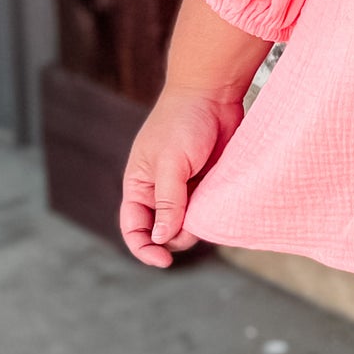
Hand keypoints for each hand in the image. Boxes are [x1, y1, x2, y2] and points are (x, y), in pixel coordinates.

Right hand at [119, 88, 241, 267]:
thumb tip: (162, 238)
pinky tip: (220, 206)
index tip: (163, 260)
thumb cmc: (183, 121)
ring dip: (197, 226)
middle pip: (163, 231)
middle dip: (176, 237)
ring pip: (188, 224)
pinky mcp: (208, 183)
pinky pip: (208, 210)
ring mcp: (185, 188)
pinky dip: (212, 214)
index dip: (144, 248)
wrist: (214, 93)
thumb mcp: (170, 163)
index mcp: (139, 185)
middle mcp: (160, 190)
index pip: (134, 228)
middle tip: (193, 225)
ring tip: (208, 208)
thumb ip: (167, 202)